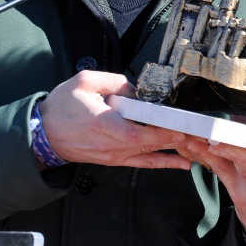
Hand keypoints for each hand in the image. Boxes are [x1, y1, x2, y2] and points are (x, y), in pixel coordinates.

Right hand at [38, 70, 190, 168]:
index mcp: (105, 124)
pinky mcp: (114, 160)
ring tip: (200, 145)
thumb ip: (115, 82)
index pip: (138, 132)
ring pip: (150, 154)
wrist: (42, 133)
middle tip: (202, 132)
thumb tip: (137, 90)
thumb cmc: (63, 106)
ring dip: (175, 150)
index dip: (162, 131)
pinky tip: (183, 164)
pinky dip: (163, 163)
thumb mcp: (86, 82)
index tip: (183, 127)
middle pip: (150, 143)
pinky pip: (142, 163)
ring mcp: (114, 155)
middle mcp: (112, 144)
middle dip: (177, 138)